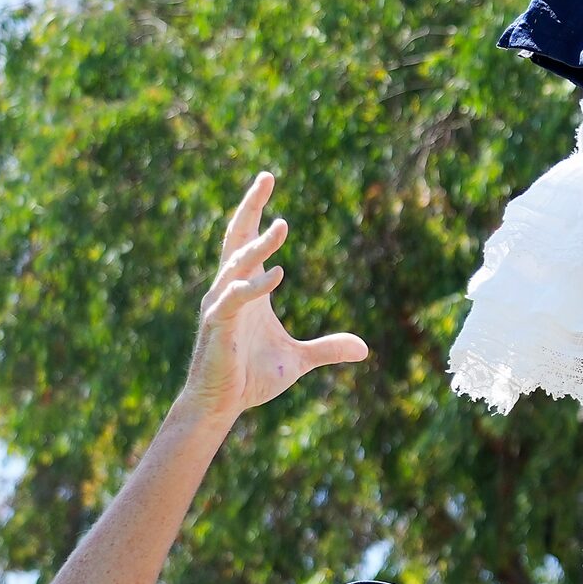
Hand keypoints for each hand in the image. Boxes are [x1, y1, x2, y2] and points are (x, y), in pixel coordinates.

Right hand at [176, 173, 369, 430]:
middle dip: (250, 206)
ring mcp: (222, 305)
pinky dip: (254, 285)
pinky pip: (235, 297)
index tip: (268, 182)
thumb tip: (364, 348)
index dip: (256, 211)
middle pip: (236, 237)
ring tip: (283, 225)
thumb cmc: (250, 378)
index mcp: (248, 289)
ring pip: (236, 263)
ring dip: (259, 244)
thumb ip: (327, 349)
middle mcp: (231, 289)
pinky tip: (277, 275)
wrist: (221, 406)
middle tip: (266, 177)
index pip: (248, 240)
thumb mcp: (298, 360)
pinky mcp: (218, 325)